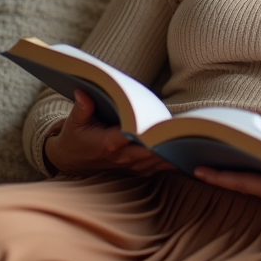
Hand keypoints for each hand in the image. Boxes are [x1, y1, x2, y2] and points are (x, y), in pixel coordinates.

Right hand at [43, 89, 173, 176]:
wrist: (70, 161)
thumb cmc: (74, 138)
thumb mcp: (74, 122)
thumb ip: (82, 107)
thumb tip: (83, 91)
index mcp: (109, 143)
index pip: (133, 137)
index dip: (148, 132)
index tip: (162, 124)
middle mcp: (122, 157)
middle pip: (151, 151)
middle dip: (166, 142)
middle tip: (185, 130)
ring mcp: (129, 165)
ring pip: (157, 161)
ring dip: (172, 152)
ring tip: (191, 140)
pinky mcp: (134, 170)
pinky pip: (156, 168)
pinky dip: (169, 162)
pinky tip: (185, 154)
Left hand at [194, 98, 260, 207]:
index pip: (249, 181)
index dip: (223, 176)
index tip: (202, 169)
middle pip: (244, 187)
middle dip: (219, 177)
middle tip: (193, 164)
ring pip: (251, 190)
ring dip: (231, 178)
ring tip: (207, 162)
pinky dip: (245, 179)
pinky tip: (234, 166)